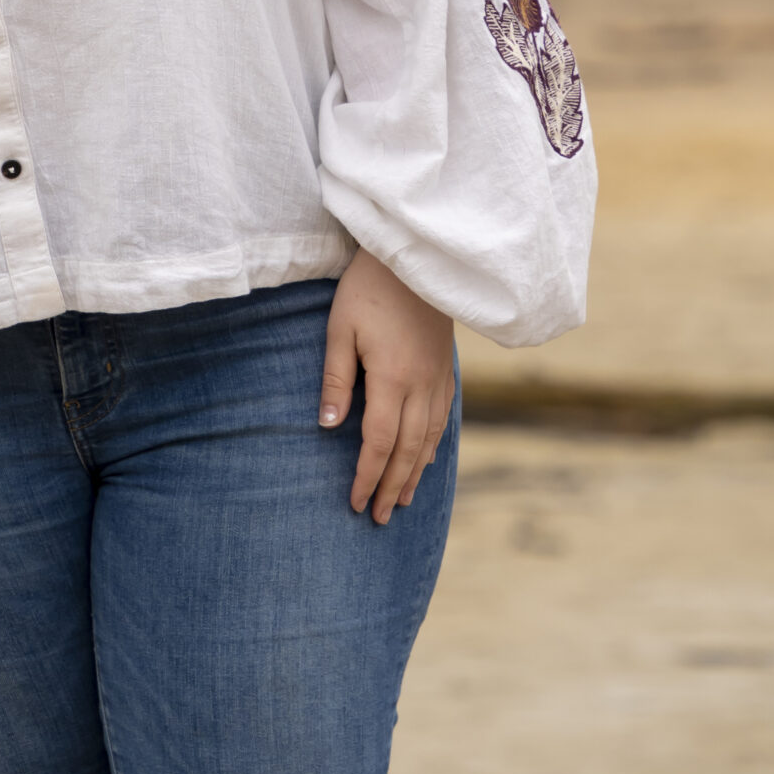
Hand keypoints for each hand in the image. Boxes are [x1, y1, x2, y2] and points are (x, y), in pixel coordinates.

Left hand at [319, 248, 455, 524]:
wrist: (416, 255)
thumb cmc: (368, 287)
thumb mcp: (340, 328)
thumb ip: (336, 379)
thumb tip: (328, 427)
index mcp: (392, 378)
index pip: (378, 442)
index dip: (367, 476)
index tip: (356, 503)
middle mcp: (421, 384)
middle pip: (407, 450)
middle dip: (392, 486)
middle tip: (380, 518)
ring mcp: (438, 377)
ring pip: (430, 438)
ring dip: (415, 473)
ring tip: (404, 500)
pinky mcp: (446, 367)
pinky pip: (443, 418)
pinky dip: (432, 446)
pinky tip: (424, 457)